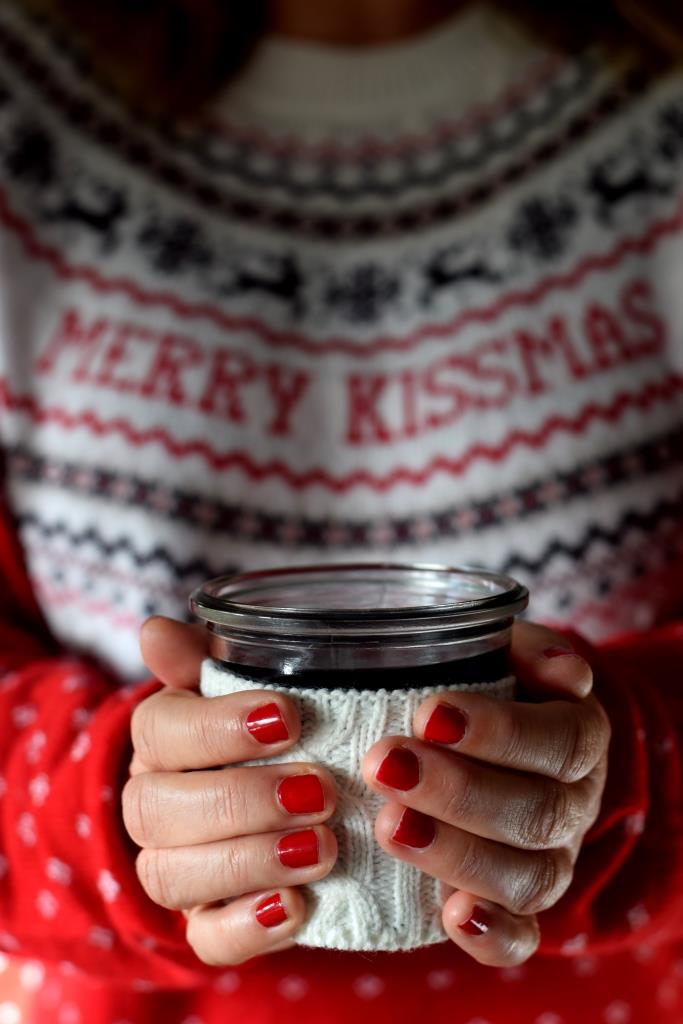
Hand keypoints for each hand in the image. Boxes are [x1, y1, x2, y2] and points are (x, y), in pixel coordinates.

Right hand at [122, 617, 337, 965]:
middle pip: (158, 809)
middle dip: (240, 799)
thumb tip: (155, 632)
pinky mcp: (208, 923)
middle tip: (320, 789)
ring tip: (326, 846)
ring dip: (250, 862)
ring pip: (173, 876)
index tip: (289, 717)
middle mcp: (156, 805)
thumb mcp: (248, 681)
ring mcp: (177, 868)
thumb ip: (205, 658)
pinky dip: (250, 928)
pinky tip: (299, 906)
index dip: (216, 727)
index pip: (158, 731)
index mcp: (163, 738)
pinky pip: (206, 940)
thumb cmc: (270, 725)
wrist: (292, 796)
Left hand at [362, 621, 610, 966]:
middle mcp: (573, 804)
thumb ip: (527, 649)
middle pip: (537, 812)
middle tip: (384, 764)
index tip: (428, 711)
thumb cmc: (487, 683)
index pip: (560, 741)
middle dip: (458, 791)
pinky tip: (452, 916)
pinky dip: (492, 933)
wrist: (490, 737)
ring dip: (456, 853)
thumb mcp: (504, 650)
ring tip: (389, 825)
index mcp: (578, 736)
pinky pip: (522, 937)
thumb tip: (562, 668)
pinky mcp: (518, 907)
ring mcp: (550, 861)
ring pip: (528, 877)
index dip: (500, 732)